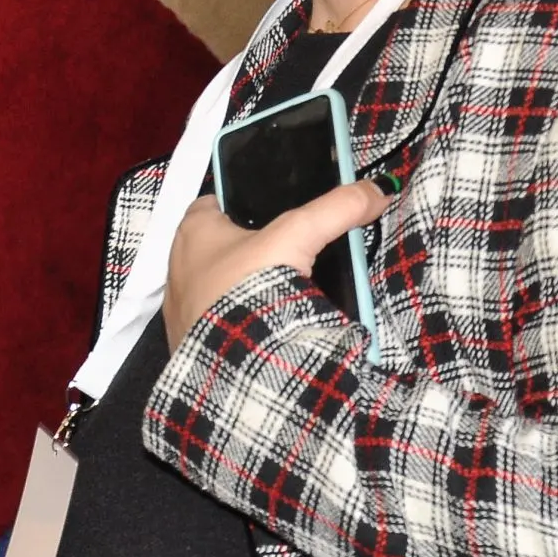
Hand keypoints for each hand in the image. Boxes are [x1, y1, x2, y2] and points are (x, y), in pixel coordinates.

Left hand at [163, 181, 390, 347]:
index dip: (252, 199)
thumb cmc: (249, 287)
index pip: (222, 200)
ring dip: (256, 284)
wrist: (232, 366)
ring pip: (229, 283)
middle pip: (229, 243)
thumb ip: (336, 208)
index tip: (283, 208)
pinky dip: (249, 316)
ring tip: (295, 287)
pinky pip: (227, 317)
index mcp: (193, 230)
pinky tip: (277, 321)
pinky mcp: (196, 338)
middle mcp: (180, 264)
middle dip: (260, 246)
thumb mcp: (297, 236)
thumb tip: (376, 190)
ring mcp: (187, 305)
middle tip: (298, 250)